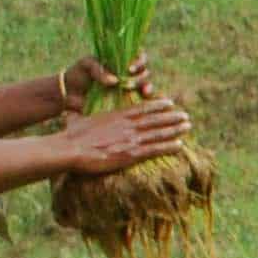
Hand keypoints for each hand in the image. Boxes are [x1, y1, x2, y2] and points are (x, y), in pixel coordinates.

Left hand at [58, 54, 152, 114]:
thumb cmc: (78, 75)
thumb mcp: (85, 64)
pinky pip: (143, 101)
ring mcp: (129, 90)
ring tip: (134, 88)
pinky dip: (148, 99)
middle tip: (127, 77)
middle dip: (140, 74)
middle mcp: (128, 75)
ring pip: (147, 85)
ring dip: (145, 86)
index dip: (139, 60)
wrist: (69, 94)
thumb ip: (98, 68)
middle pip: (145, 71)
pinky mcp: (127, 104)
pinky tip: (146, 97)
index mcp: (120, 61)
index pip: (139, 56)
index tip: (129, 67)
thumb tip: (114, 81)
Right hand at [58, 96, 192, 177]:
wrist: (70, 149)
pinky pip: (155, 149)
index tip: (170, 102)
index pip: (141, 109)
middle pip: (155, 119)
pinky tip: (180, 145)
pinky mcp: (130, 154)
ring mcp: (130, 139)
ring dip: (175, 129)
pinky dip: (168, 146)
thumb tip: (68, 111)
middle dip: (172, 117)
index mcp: (116, 116)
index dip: (157, 105)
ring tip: (188, 126)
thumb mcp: (75, 120)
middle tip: (186, 115)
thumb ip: (76, 115)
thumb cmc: (69, 136)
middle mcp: (127, 125)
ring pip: (158, 132)